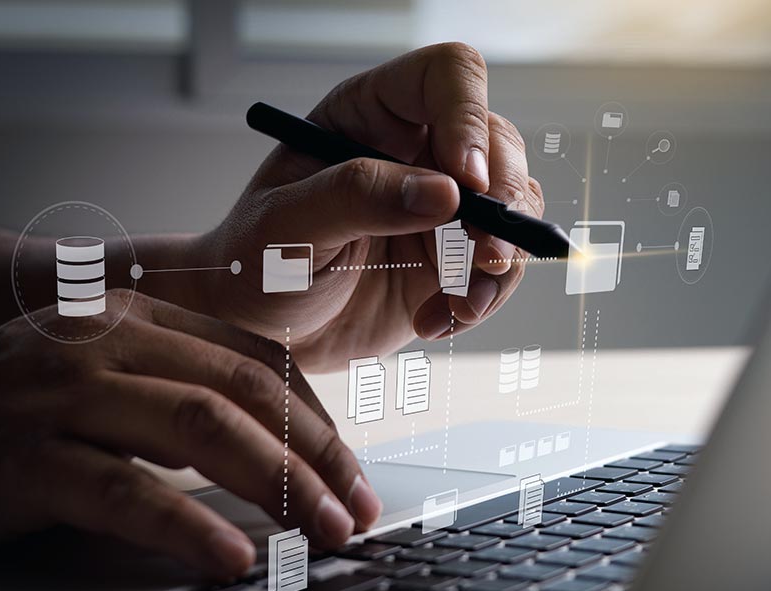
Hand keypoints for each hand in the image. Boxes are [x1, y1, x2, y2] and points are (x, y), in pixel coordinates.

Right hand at [0, 290, 381, 577]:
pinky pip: (123, 488)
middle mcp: (106, 339)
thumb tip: (281, 452)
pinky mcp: (20, 453)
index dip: (319, 424)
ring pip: (200, 426)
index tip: (354, 477)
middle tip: (356, 513)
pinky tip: (229, 556)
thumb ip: (183, 396)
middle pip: (245, 391)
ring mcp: (61, 390)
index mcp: (138, 317)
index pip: (259, 362)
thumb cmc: (11, 415)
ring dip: (277, 485)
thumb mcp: (109, 384)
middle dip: (316, 458)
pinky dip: (186, 525)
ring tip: (319, 533)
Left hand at [194, 43, 544, 371]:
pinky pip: (503, 265)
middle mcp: (417, 150)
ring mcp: (443, 205)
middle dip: (502, 200)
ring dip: (500, 260)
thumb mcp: (287, 225)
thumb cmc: (255, 264)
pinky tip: (435, 321)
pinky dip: (484, 298)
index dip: (468, 118)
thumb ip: (358, 197)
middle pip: (497, 142)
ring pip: (515, 204)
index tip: (465, 182)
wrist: (260, 333)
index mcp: (371, 115)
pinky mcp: (457, 257)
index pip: (446, 77)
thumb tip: (444, 193)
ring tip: (458, 305)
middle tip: (483, 254)